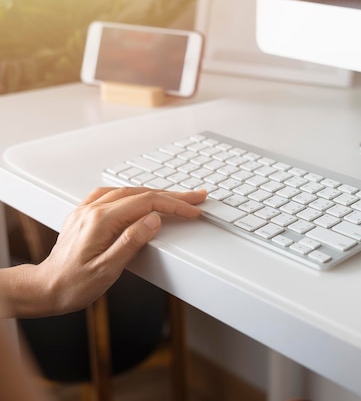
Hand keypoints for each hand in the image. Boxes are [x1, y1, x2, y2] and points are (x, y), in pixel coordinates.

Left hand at [34, 187, 206, 315]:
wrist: (45, 288)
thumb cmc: (73, 284)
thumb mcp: (107, 269)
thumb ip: (131, 242)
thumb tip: (153, 220)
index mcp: (101, 221)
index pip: (147, 203)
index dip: (174, 205)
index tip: (192, 210)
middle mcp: (93, 210)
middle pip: (142, 194)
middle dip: (173, 195)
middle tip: (195, 198)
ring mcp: (88, 210)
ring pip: (129, 191)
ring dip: (156, 193)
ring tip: (176, 197)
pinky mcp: (85, 215)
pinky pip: (113, 194)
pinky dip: (134, 193)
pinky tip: (141, 196)